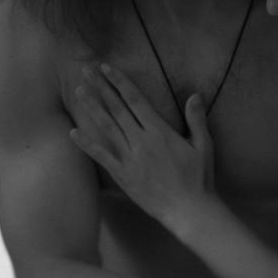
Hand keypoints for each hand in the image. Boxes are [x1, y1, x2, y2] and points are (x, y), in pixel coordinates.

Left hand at [70, 64, 216, 235]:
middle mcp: (141, 141)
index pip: (136, 99)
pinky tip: (73, 132)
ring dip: (92, 108)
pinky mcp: (123, 175)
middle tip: (86, 71)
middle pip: (117, 108)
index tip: (108, 68)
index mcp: (160, 131)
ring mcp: (130, 158)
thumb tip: (194, 94)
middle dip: (101, 88)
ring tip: (79, 91)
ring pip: (107, 127)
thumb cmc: (199, 177)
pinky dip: (87, 144)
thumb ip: (196, 119)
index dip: (120, 82)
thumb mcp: (204, 145)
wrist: (188, 209)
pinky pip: (102, 156)